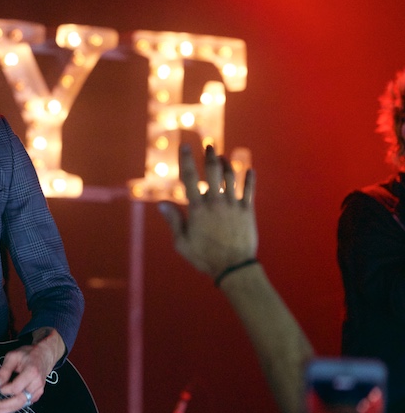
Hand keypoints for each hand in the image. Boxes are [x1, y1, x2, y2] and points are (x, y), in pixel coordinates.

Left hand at [0, 328, 62, 412]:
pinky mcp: (36, 396)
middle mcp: (36, 385)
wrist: (44, 356)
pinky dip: (12, 408)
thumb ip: (4, 370)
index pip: (16, 388)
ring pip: (20, 405)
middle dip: (3, 407)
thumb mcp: (13, 356)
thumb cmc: (29, 355)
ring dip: (5, 410)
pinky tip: (1, 409)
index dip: (5, 389)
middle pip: (19, 401)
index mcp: (31, 373)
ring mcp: (37, 392)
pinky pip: (22, 404)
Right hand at [158, 144, 256, 278]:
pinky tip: (250, 170)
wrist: (234, 268)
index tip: (184, 145)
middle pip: (213, 171)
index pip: (189, 178)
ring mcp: (233, 205)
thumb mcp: (182, 243)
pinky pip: (250, 191)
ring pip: (231, 177)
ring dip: (227, 164)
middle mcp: (216, 202)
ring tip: (222, 156)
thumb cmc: (205, 257)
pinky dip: (250, 179)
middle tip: (208, 144)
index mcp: (198, 209)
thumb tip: (161, 204)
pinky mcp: (247, 211)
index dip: (186, 159)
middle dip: (210, 155)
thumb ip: (173, 221)